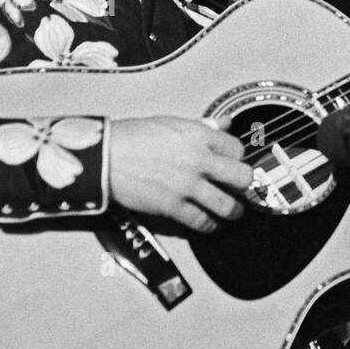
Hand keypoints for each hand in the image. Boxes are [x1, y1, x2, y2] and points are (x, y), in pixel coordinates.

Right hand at [108, 116, 253, 231]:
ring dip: (233, 211)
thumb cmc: (133, 137)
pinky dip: (209, 225)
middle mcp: (198, 160)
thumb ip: (203, 126)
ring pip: (228, 205)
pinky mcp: (173, 206)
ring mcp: (187, 185)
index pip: (238, 149)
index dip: (238, 158)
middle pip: (243, 177)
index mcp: (199, 135)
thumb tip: (224, 123)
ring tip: (231, 211)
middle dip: (244, 184)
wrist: (105, 156)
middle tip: (239, 188)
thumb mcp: (172, 123)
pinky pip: (203, 222)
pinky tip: (209, 223)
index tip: (233, 164)